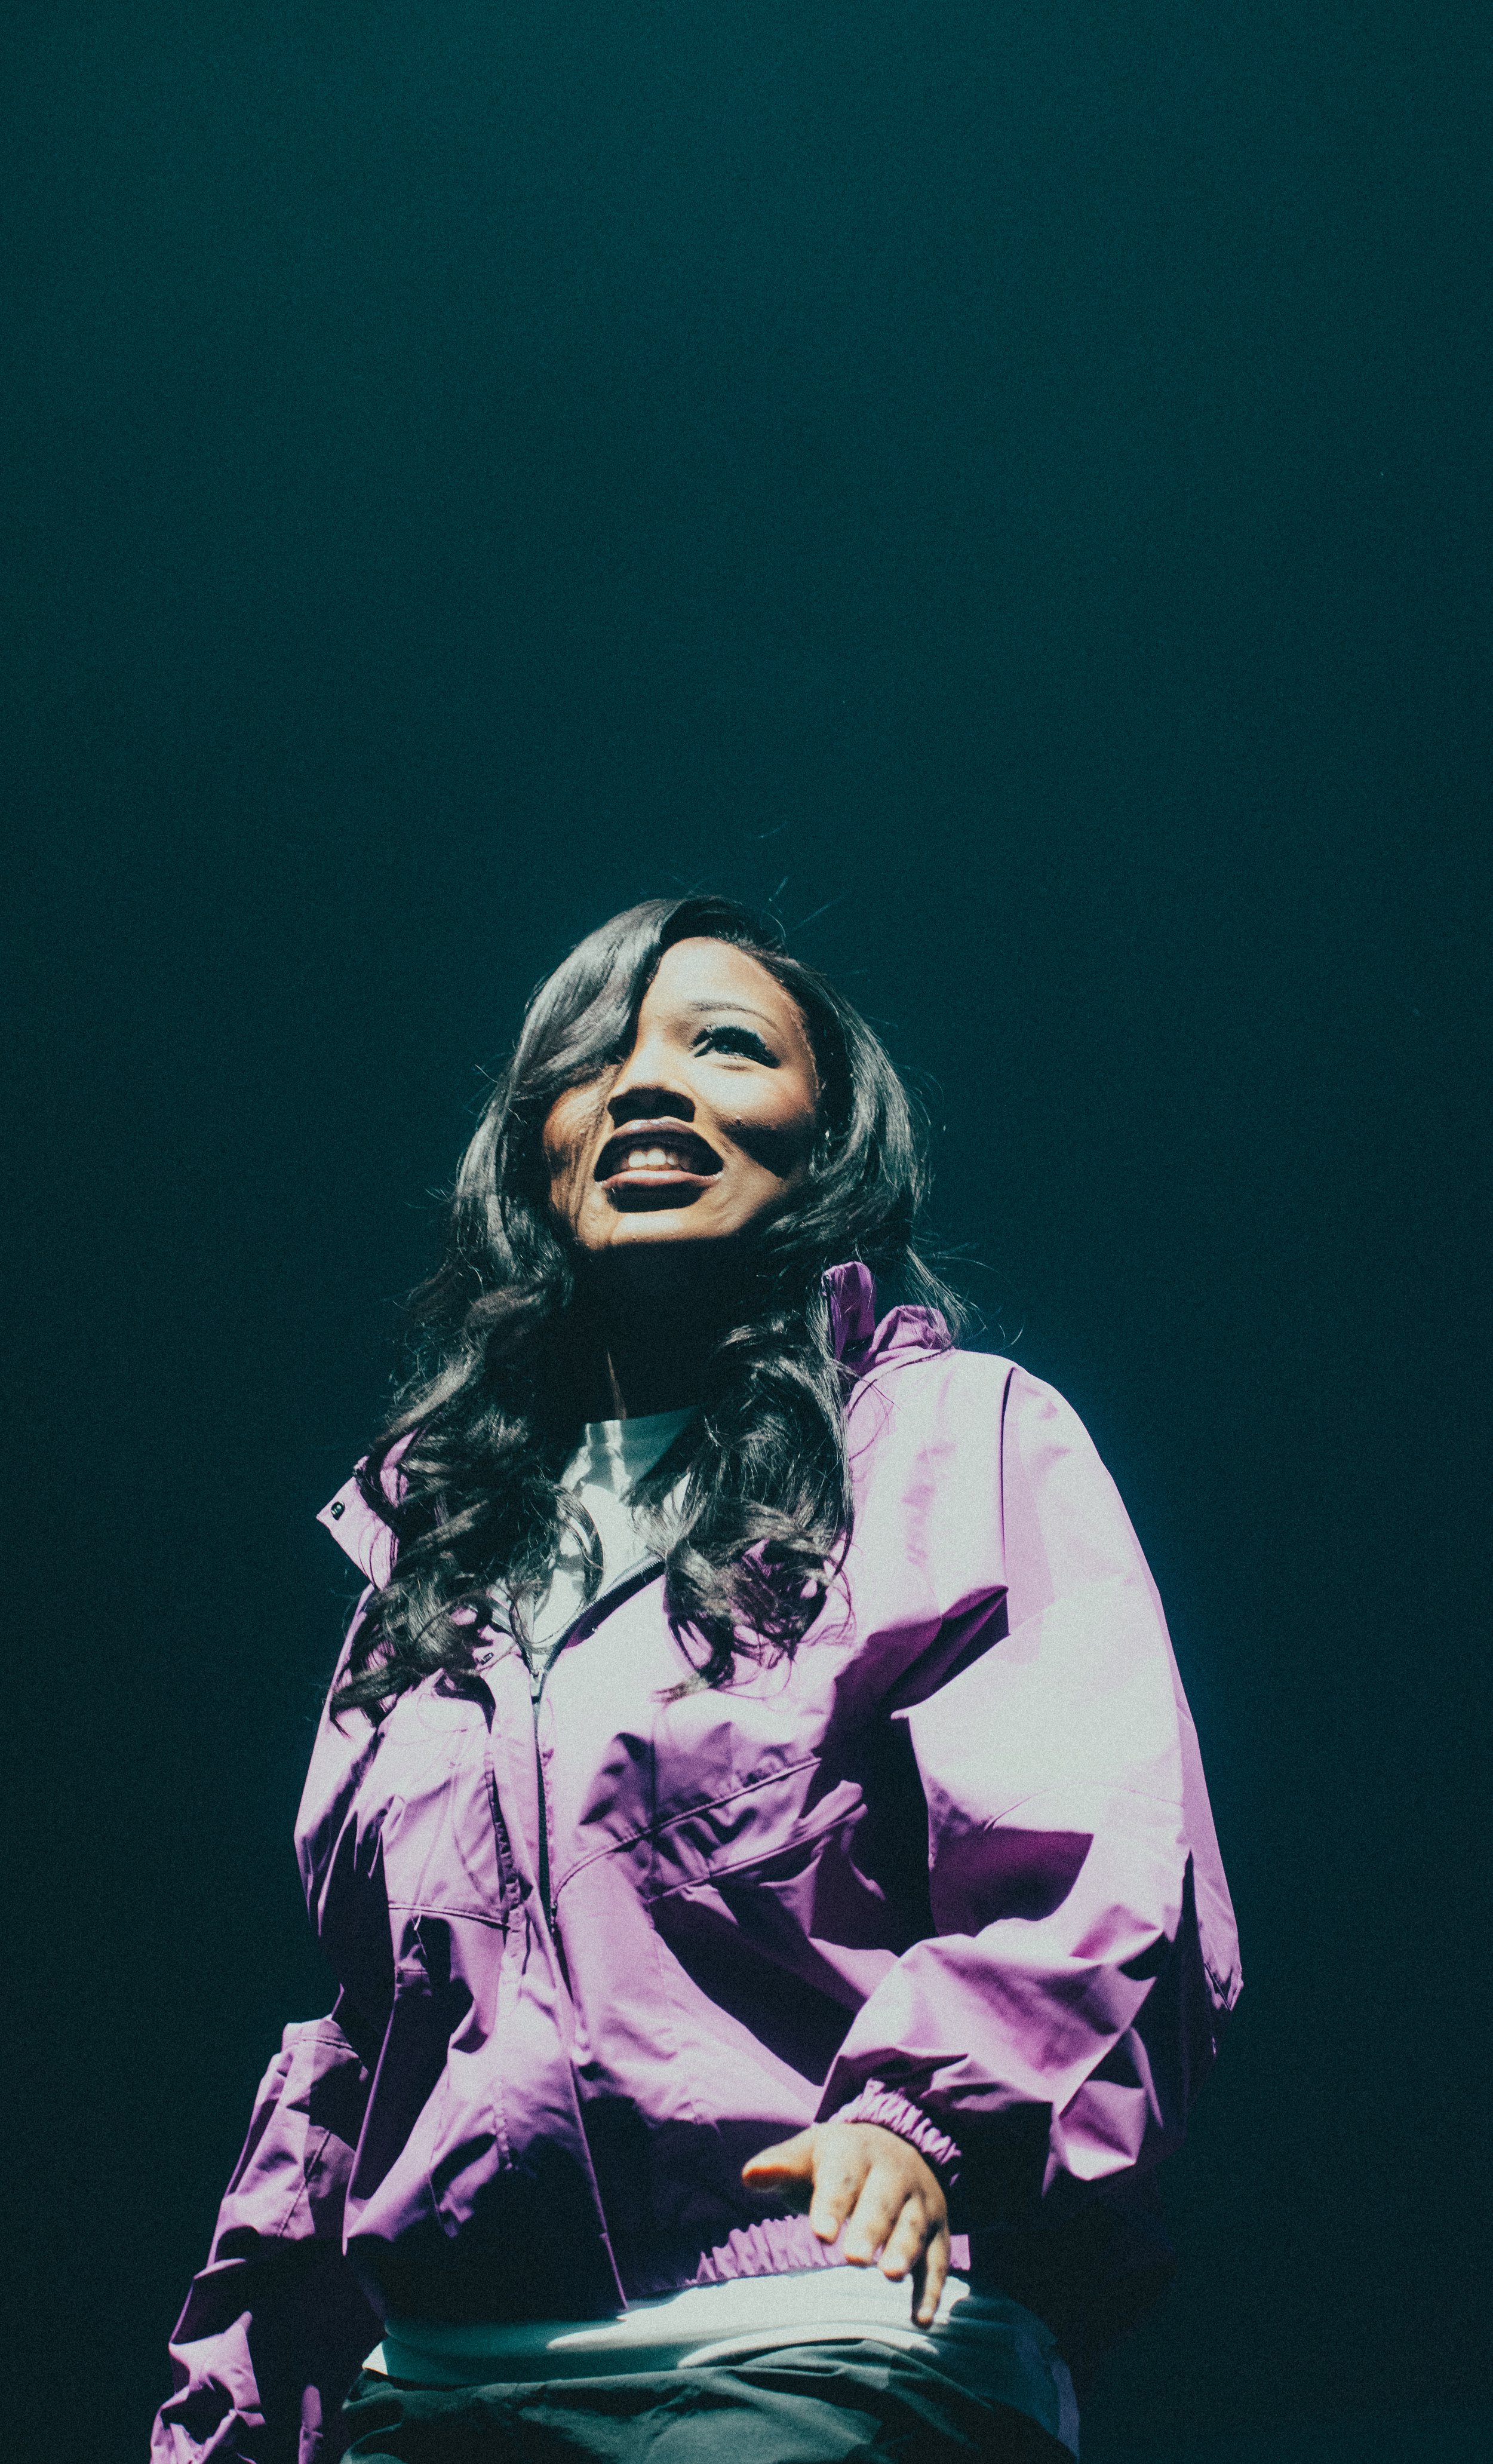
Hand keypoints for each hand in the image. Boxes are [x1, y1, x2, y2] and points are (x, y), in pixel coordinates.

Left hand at [741, 2120, 950, 2326]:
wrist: (898, 2143)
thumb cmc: (839, 2160)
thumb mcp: (810, 2153)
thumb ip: (781, 2167)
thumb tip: (749, 2176)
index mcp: (856, 2151)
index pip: (843, 2177)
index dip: (831, 2204)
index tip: (819, 2235)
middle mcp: (894, 2173)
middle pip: (882, 2201)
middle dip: (870, 2228)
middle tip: (853, 2259)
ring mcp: (920, 2201)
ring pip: (913, 2226)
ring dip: (904, 2251)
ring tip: (890, 2275)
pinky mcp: (937, 2230)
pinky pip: (937, 2260)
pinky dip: (930, 2289)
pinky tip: (920, 2319)